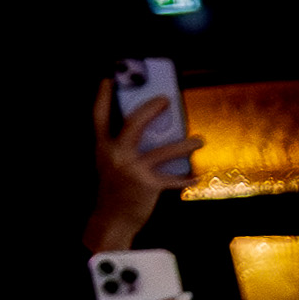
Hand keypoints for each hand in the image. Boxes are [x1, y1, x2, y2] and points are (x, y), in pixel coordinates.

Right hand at [84, 77, 197, 254]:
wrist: (112, 219)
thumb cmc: (115, 190)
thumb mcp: (110, 164)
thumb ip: (122, 148)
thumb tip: (150, 133)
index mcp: (103, 147)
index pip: (99, 116)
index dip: (102, 97)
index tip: (109, 79)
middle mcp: (116, 154)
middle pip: (133, 123)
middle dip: (150, 108)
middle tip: (166, 99)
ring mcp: (132, 169)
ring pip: (163, 151)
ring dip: (185, 145)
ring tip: (199, 139)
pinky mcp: (147, 184)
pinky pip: (173, 179)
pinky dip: (187, 178)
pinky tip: (197, 176)